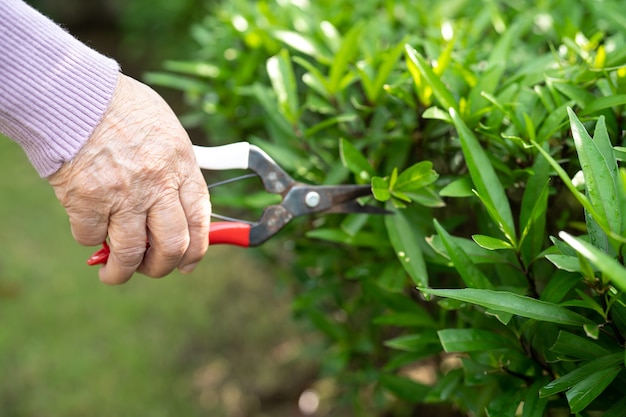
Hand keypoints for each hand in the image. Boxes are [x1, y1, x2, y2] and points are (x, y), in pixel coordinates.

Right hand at [48, 73, 210, 284]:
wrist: (75, 94)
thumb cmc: (121, 108)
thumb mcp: (167, 132)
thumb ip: (175, 170)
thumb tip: (178, 206)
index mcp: (181, 165)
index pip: (200, 219)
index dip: (197, 249)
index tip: (188, 263)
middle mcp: (158, 183)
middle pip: (172, 245)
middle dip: (162, 267)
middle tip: (150, 269)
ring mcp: (124, 194)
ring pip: (131, 253)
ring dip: (121, 272)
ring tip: (112, 274)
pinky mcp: (88, 200)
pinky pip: (91, 236)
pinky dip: (89, 239)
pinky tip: (88, 228)